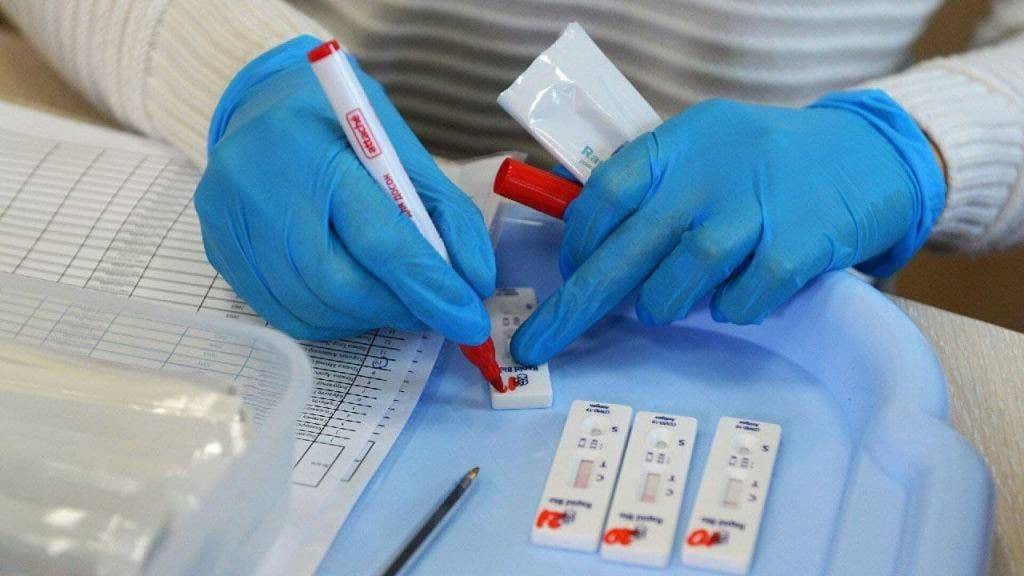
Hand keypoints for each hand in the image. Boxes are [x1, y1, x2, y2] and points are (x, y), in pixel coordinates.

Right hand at [196, 36, 493, 341]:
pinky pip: (282, 313)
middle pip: (340, 284)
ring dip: (366, 318)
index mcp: (312, 146)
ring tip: (393, 300)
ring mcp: (229, 222)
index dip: (429, 287)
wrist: (263, 103)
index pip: (378, 238)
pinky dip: (331, 318)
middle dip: (398, 307)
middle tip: (432, 310)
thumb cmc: (342, 124)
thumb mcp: (403, 148)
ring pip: (311, 308)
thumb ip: (445, 213)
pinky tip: (351, 299)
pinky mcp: (217, 250)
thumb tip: (473, 283)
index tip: (468, 319)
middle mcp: (257, 184)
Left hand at [512, 91, 943, 364]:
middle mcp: (711, 171)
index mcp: (680, 143)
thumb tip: (588, 249)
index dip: (580, 238)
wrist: (871, 154)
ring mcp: (757, 207)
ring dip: (662, 303)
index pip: (606, 191)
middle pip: (628, 247)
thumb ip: (653, 188)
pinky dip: (731, 309)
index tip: (572, 270)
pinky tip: (737, 297)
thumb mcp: (706, 151)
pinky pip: (742, 298)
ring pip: (679, 277)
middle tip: (540, 344)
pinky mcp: (801, 244)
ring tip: (666, 304)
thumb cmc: (769, 165)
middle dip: (578, 304)